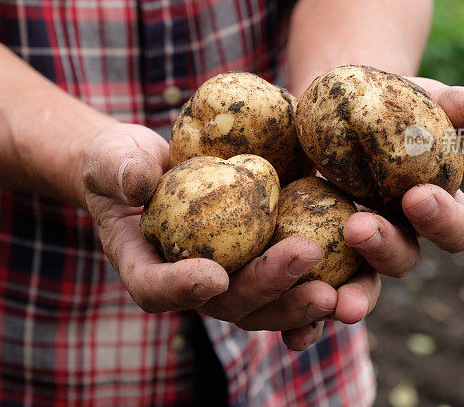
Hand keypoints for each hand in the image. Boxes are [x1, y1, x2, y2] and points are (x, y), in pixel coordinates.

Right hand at [83, 123, 377, 349]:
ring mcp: (227, 280)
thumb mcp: (112, 159)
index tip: (213, 275)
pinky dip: (315, 287)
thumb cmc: (122, 164)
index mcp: (145, 267)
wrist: (153, 165)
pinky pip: (288, 285)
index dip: (182, 289)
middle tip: (304, 257)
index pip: (156, 289)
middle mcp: (190, 284)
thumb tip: (138, 183)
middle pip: (227, 304)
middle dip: (267, 287)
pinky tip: (350, 282)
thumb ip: (118, 170)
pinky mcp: (256, 263)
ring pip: (264, 305)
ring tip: (336, 289)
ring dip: (299, 300)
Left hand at [283, 79, 463, 349]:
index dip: (442, 218)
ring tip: (334, 301)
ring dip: (353, 298)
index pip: (453, 226)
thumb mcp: (411, 97)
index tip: (418, 196)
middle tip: (359, 229)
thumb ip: (448, 105)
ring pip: (363, 287)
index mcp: (432, 206)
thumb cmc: (380, 105)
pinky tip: (292, 338)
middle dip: (386, 249)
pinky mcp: (315, 259)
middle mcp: (398, 236)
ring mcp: (355, 253)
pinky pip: (313, 297)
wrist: (326, 111)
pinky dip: (306, 324)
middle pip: (404, 259)